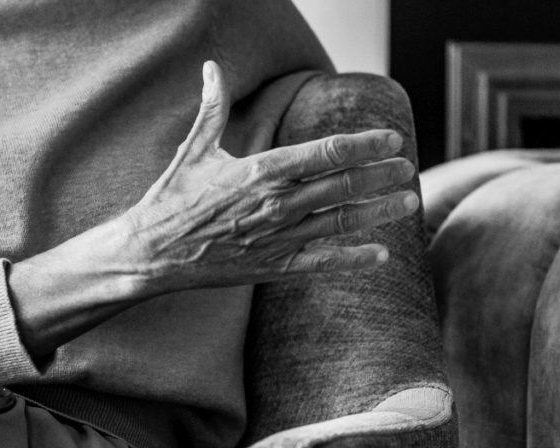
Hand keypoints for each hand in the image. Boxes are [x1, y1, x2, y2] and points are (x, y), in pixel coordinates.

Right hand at [115, 60, 417, 291]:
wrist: (151, 254)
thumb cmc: (171, 199)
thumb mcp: (193, 150)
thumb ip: (212, 108)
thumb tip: (212, 68)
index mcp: (260, 171)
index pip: (326, 152)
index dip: (363, 145)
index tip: (389, 139)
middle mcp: (274, 205)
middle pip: (341, 186)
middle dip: (380, 174)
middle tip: (408, 166)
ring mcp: (275, 238)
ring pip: (339, 222)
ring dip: (377, 212)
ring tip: (408, 201)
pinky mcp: (271, 267)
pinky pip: (321, 263)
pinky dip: (352, 260)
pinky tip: (380, 254)